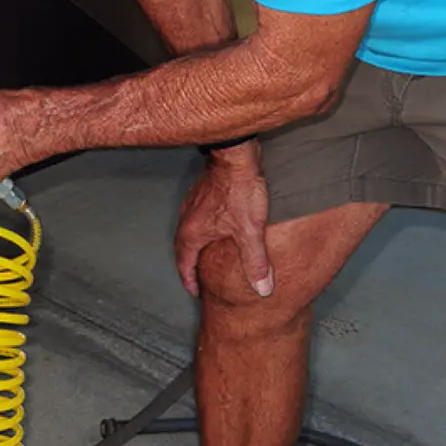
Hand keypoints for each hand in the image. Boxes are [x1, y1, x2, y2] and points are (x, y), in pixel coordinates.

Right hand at [175, 141, 273, 298]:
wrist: (235, 154)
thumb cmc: (238, 189)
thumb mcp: (250, 230)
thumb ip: (255, 261)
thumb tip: (262, 288)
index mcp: (193, 232)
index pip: (185, 263)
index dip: (190, 280)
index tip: (194, 291)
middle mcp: (187, 218)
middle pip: (183, 247)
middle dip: (189, 264)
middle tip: (196, 277)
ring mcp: (193, 203)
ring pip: (188, 230)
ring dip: (194, 245)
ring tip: (204, 254)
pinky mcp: (202, 190)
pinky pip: (196, 216)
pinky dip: (201, 228)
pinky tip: (215, 226)